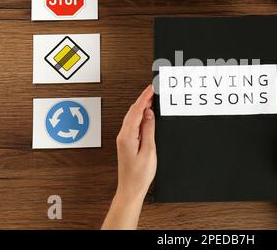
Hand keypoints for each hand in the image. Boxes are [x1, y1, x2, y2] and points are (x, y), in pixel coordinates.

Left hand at [102, 84, 155, 229]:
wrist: (131, 188)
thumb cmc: (139, 175)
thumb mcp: (149, 150)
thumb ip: (148, 130)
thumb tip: (149, 114)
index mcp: (127, 136)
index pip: (136, 111)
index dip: (144, 97)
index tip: (151, 88)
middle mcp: (123, 135)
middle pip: (132, 111)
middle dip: (143, 99)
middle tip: (153, 90)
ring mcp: (123, 138)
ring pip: (132, 117)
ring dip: (141, 107)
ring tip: (151, 99)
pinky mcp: (126, 142)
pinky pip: (132, 123)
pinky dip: (140, 115)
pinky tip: (146, 115)